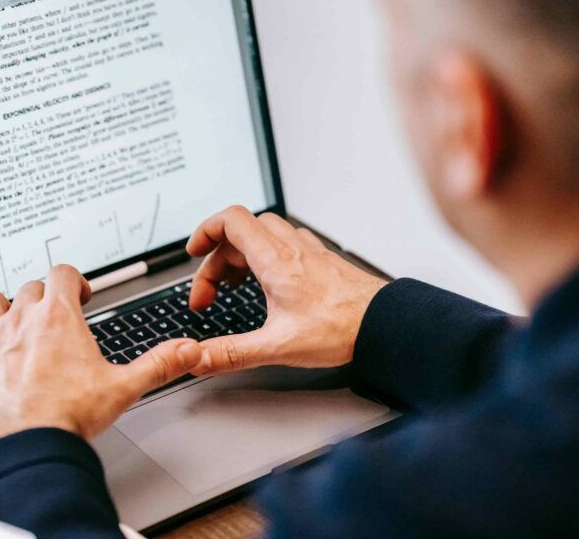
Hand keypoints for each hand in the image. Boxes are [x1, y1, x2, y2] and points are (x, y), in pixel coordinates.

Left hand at [0, 265, 201, 448]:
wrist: (27, 446)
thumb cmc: (68, 417)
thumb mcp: (123, 388)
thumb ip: (158, 364)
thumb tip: (187, 350)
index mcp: (59, 317)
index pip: (63, 273)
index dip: (73, 281)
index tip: (78, 295)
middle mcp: (21, 319)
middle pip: (29, 286)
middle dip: (42, 297)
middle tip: (49, 318)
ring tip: (6, 320)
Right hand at [187, 206, 387, 375]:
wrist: (386, 324)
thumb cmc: (342, 328)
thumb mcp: (277, 346)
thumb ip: (233, 353)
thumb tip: (199, 358)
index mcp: (275, 260)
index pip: (230, 221)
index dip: (205, 231)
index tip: (193, 253)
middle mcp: (291, 248)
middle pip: (241, 231)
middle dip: (217, 258)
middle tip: (211, 293)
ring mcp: (308, 251)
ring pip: (264, 234)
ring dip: (240, 254)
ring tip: (233, 286)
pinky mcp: (321, 260)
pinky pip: (284, 243)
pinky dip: (265, 256)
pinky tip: (269, 283)